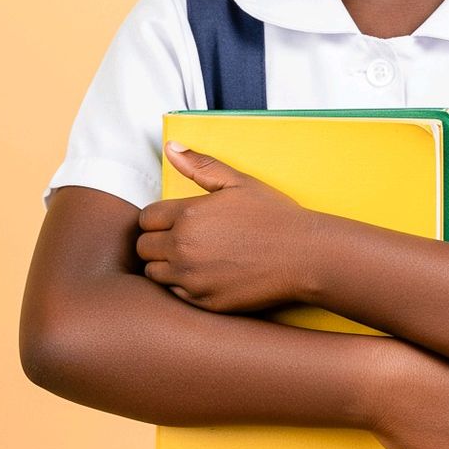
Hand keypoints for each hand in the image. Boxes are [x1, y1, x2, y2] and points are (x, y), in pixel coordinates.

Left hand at [136, 142, 312, 311]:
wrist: (305, 256)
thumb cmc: (275, 216)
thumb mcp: (238, 182)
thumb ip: (200, 165)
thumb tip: (170, 146)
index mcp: (188, 216)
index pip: (145, 218)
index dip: (158, 218)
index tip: (175, 220)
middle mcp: (183, 249)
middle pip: (143, 248)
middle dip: (158, 241)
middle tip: (184, 238)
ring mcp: (192, 279)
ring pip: (155, 273)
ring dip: (166, 265)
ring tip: (194, 257)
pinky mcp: (203, 302)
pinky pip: (175, 294)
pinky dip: (184, 285)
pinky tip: (207, 274)